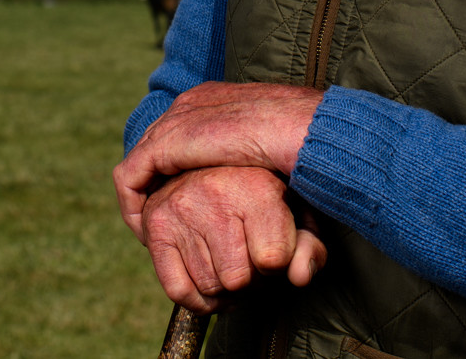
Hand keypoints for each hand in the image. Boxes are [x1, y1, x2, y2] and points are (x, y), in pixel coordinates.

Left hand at [115, 81, 323, 233]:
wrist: (302, 127)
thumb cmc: (302, 142)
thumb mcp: (273, 149)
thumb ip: (253, 159)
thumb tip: (255, 175)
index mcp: (214, 98)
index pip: (178, 134)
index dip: (174, 172)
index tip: (183, 207)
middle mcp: (190, 103)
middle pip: (154, 146)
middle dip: (154, 186)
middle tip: (158, 225)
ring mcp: (175, 120)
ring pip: (138, 164)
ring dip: (140, 201)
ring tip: (150, 235)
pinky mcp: (166, 143)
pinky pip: (130, 177)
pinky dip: (133, 206)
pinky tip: (147, 233)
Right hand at [139, 166, 326, 312]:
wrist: (216, 166)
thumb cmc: (266, 198)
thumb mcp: (299, 215)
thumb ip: (309, 248)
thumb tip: (299, 277)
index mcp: (257, 186)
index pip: (273, 260)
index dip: (278, 264)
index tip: (274, 248)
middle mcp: (216, 193)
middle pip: (239, 279)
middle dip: (251, 279)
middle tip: (251, 256)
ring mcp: (180, 208)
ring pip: (210, 287)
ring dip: (225, 288)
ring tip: (232, 261)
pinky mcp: (156, 225)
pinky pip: (177, 289)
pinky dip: (197, 298)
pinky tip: (211, 281)